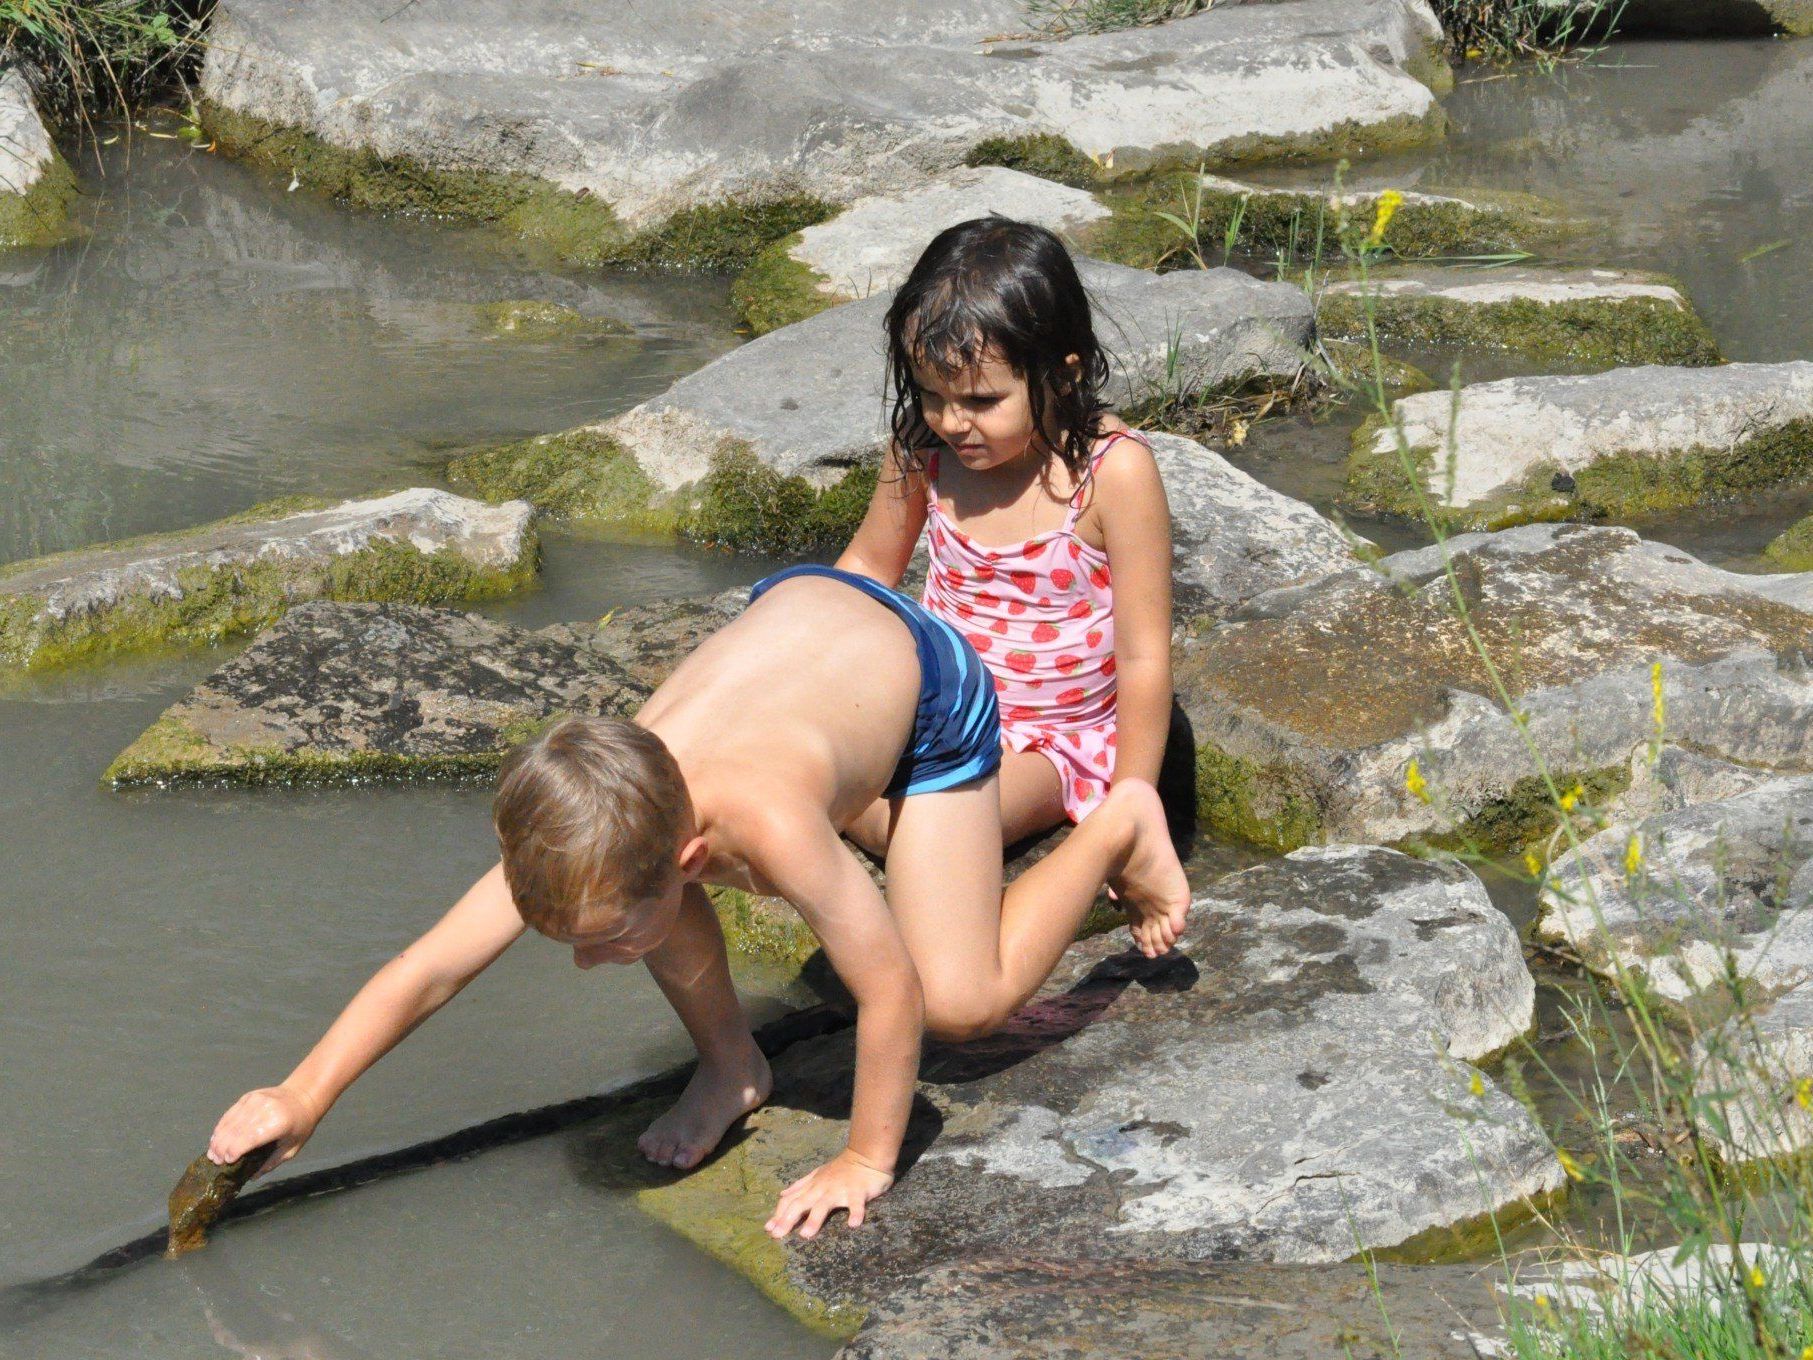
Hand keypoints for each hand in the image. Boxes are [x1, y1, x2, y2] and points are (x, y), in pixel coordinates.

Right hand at [207, 1085, 320, 1176]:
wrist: (303, 1096)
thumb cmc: (300, 1126)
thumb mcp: (292, 1148)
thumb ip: (272, 1162)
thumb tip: (251, 1177)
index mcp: (278, 1123)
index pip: (250, 1138)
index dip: (235, 1151)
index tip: (226, 1162)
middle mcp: (264, 1109)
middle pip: (235, 1131)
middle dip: (222, 1148)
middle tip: (215, 1161)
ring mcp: (255, 1100)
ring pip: (229, 1122)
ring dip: (218, 1138)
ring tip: (212, 1153)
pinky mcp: (248, 1096)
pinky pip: (230, 1113)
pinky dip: (221, 1127)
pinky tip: (216, 1138)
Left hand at [763, 1148, 893, 1239]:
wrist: (865, 1155)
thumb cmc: (841, 1168)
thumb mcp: (817, 1175)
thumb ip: (799, 1186)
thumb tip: (781, 1195)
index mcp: (812, 1186)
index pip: (791, 1200)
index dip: (779, 1213)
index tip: (769, 1229)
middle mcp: (822, 1188)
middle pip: (801, 1203)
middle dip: (788, 1219)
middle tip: (777, 1235)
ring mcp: (839, 1190)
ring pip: (824, 1205)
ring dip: (815, 1219)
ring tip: (806, 1235)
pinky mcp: (858, 1192)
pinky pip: (856, 1204)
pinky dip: (856, 1213)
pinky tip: (853, 1224)